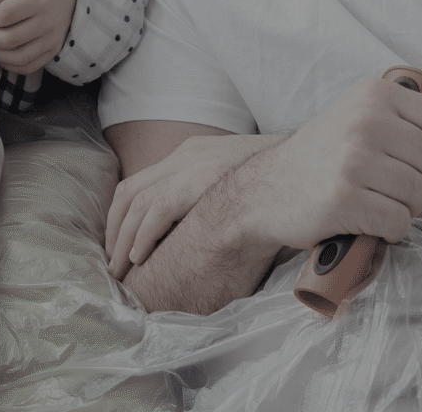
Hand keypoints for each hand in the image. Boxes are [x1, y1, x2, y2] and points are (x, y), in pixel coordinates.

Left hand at [105, 132, 280, 278]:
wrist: (309, 165)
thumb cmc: (284, 182)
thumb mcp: (240, 180)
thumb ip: (217, 195)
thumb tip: (208, 227)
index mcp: (192, 153)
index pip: (140, 182)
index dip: (121, 217)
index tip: (117, 244)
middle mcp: (186, 155)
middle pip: (130, 192)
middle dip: (115, 229)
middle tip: (112, 263)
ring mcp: (192, 166)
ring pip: (137, 203)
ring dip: (122, 238)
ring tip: (120, 269)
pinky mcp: (199, 182)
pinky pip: (157, 210)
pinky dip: (142, 235)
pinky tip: (138, 257)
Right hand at [233, 78, 421, 251]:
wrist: (268, 189)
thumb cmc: (322, 157)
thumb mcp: (366, 124)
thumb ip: (421, 134)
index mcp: (374, 94)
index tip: (408, 157)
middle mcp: (365, 120)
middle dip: (417, 182)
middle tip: (379, 180)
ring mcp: (354, 159)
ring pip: (421, 197)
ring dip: (399, 206)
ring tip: (366, 195)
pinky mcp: (345, 198)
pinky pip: (399, 223)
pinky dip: (384, 229)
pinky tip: (358, 214)